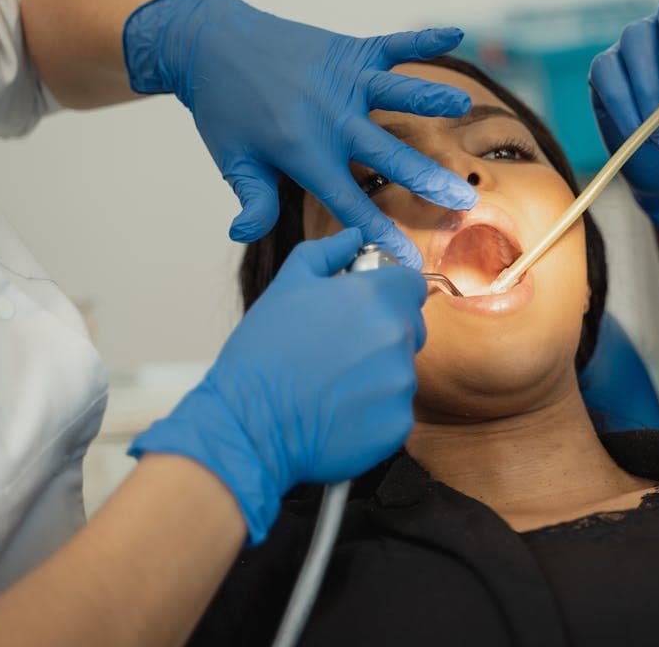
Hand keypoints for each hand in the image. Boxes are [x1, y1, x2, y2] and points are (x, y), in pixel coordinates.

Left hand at [123, 0, 477, 266]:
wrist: (210, 42)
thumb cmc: (224, 107)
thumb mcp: (234, 161)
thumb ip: (253, 201)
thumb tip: (245, 234)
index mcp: (303, 150)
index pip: (349, 201)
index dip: (380, 232)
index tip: (408, 259)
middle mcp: (330, 116)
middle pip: (388, 154)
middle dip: (428, 179)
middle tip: (464, 201)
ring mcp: (343, 80)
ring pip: (395, 92)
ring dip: (429, 97)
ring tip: (463, 106)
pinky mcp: (348, 50)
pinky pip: (392, 45)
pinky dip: (424, 38)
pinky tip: (455, 34)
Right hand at [130, 228, 424, 543]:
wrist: (247, 424)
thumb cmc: (261, 355)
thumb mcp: (286, 286)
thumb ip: (327, 253)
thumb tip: (354, 235)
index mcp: (375, 296)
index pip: (412, 285)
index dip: (389, 294)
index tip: (365, 310)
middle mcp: (396, 336)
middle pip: (410, 328)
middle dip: (383, 335)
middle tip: (339, 352)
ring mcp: (401, 382)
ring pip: (402, 371)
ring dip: (377, 376)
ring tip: (331, 385)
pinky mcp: (398, 423)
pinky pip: (396, 410)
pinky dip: (374, 413)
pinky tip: (338, 413)